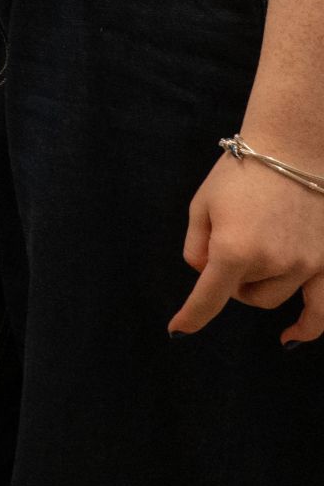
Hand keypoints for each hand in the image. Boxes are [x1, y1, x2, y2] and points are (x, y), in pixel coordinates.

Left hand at [172, 151, 323, 339]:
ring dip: (258, 285)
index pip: (208, 297)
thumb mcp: (202, 205)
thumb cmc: (241, 173)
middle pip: (243, 294)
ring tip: (255, 255)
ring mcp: (305, 264)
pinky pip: (322, 308)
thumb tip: (204, 273)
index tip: (177, 330)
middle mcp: (272, 262)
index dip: (191, 316)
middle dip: (230, 280)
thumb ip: (197, 246)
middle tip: (229, 248)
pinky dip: (308, 326)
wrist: (294, 149)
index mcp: (234, 249)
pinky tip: (292, 337)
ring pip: (273, 298)